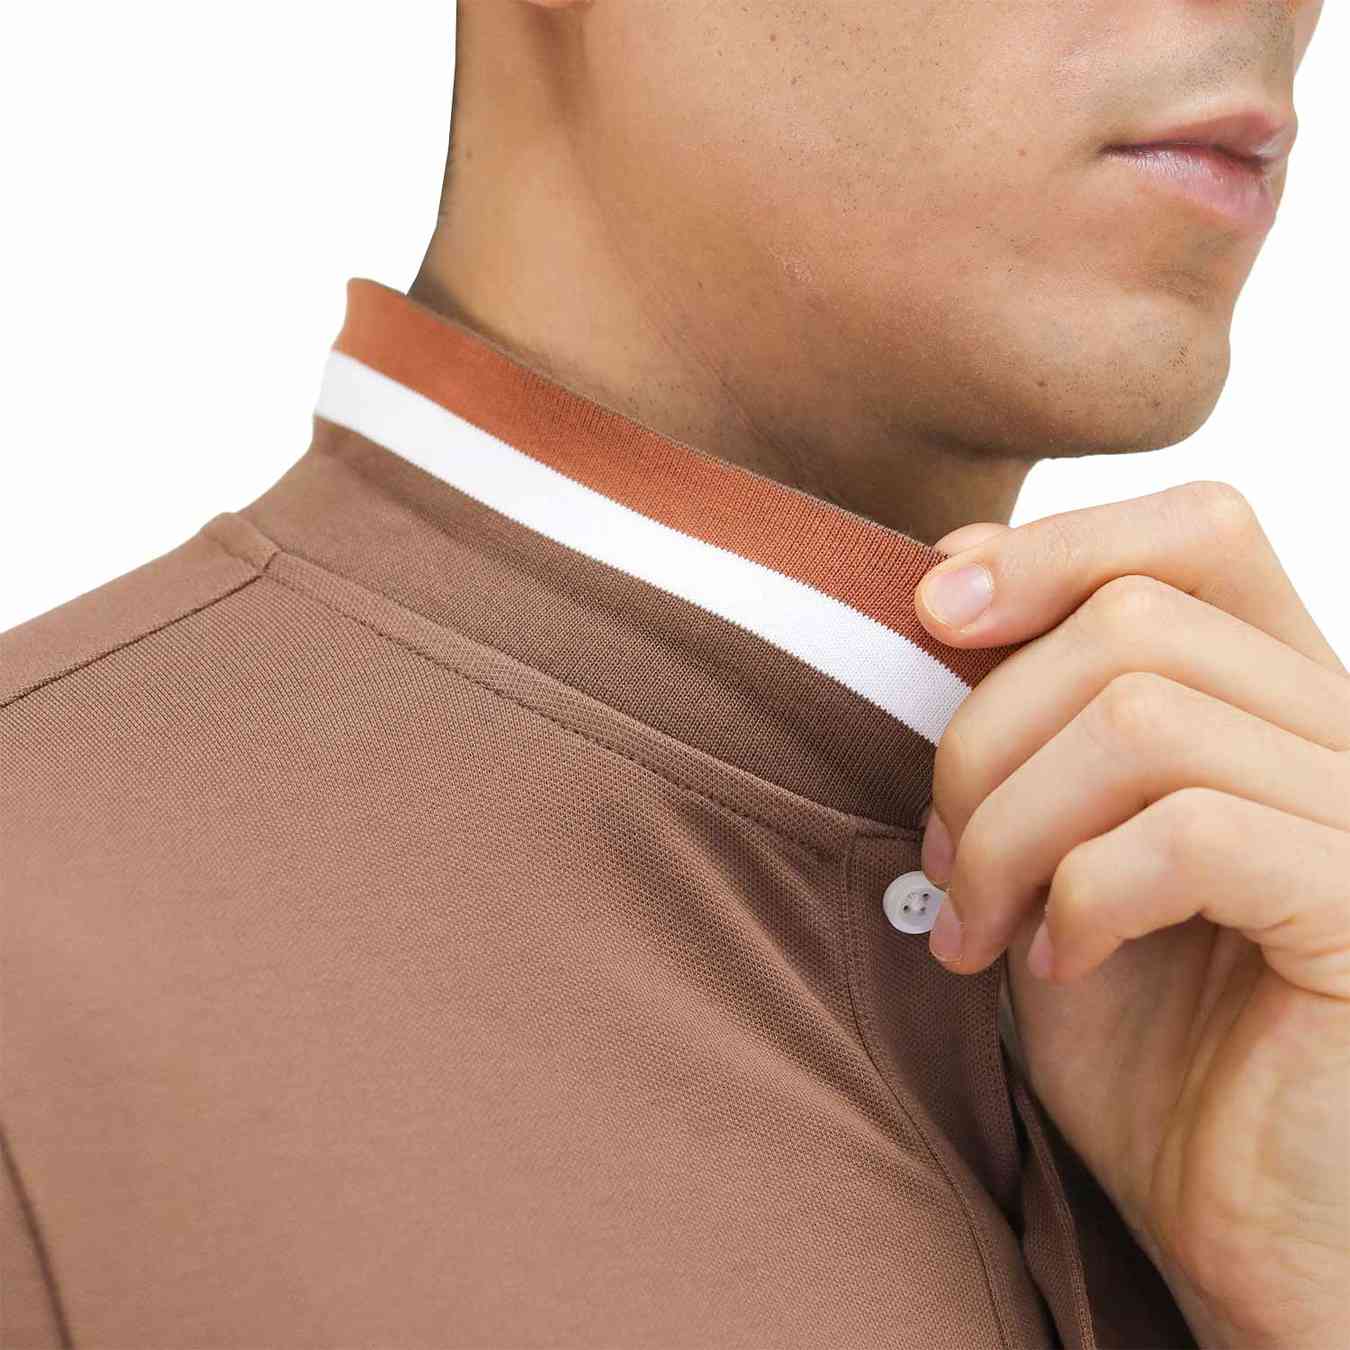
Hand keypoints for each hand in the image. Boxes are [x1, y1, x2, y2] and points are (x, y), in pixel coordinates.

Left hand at [911, 481, 1349, 1348]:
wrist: (1243, 1228)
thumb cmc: (1141, 1041)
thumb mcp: (1053, 851)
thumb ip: (1026, 721)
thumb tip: (948, 575)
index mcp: (1276, 700)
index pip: (1198, 531)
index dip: (1054, 547)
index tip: (934, 616)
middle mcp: (1347, 734)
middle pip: (1132, 620)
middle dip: (984, 738)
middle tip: (943, 859)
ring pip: (1141, 718)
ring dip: (1009, 829)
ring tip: (980, 926)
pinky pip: (1193, 833)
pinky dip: (1083, 895)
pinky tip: (1059, 965)